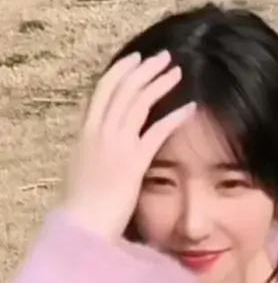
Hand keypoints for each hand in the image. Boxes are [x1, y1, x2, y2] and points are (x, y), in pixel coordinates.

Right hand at [63, 50, 192, 240]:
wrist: (83, 225)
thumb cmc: (84, 205)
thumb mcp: (83, 169)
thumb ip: (92, 151)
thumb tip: (99, 144)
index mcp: (86, 133)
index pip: (103, 90)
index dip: (121, 71)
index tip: (136, 59)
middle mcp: (99, 132)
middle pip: (123, 88)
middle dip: (144, 69)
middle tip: (163, 57)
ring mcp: (115, 145)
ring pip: (138, 102)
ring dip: (159, 83)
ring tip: (176, 71)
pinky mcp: (133, 162)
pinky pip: (157, 132)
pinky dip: (174, 116)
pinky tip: (190, 107)